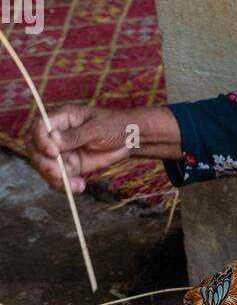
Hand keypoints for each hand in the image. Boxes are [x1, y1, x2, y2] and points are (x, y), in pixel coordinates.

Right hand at [28, 103, 180, 193]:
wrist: (131, 139)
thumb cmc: (115, 125)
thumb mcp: (97, 128)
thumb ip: (75, 136)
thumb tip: (53, 139)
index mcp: (62, 118)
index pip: (39, 128)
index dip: (41, 141)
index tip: (54, 153)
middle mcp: (57, 135)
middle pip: (37, 150)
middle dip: (46, 165)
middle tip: (60, 175)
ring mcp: (62, 151)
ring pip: (46, 167)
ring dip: (56, 179)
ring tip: (76, 185)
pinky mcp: (70, 165)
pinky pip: (59, 178)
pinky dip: (65, 185)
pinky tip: (80, 186)